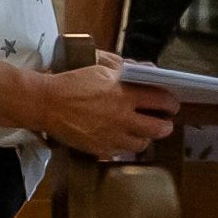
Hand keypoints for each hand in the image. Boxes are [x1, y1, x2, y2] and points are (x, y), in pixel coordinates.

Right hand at [43, 56, 177, 158]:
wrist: (45, 103)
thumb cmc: (71, 80)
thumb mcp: (99, 65)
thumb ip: (123, 67)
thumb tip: (144, 69)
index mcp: (124, 94)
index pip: (160, 100)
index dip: (171, 102)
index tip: (172, 103)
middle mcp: (122, 119)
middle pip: (158, 128)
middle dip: (165, 124)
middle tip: (165, 121)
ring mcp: (111, 137)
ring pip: (141, 144)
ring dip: (145, 137)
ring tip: (143, 130)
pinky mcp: (99, 150)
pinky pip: (120, 151)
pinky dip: (124, 145)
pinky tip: (120, 137)